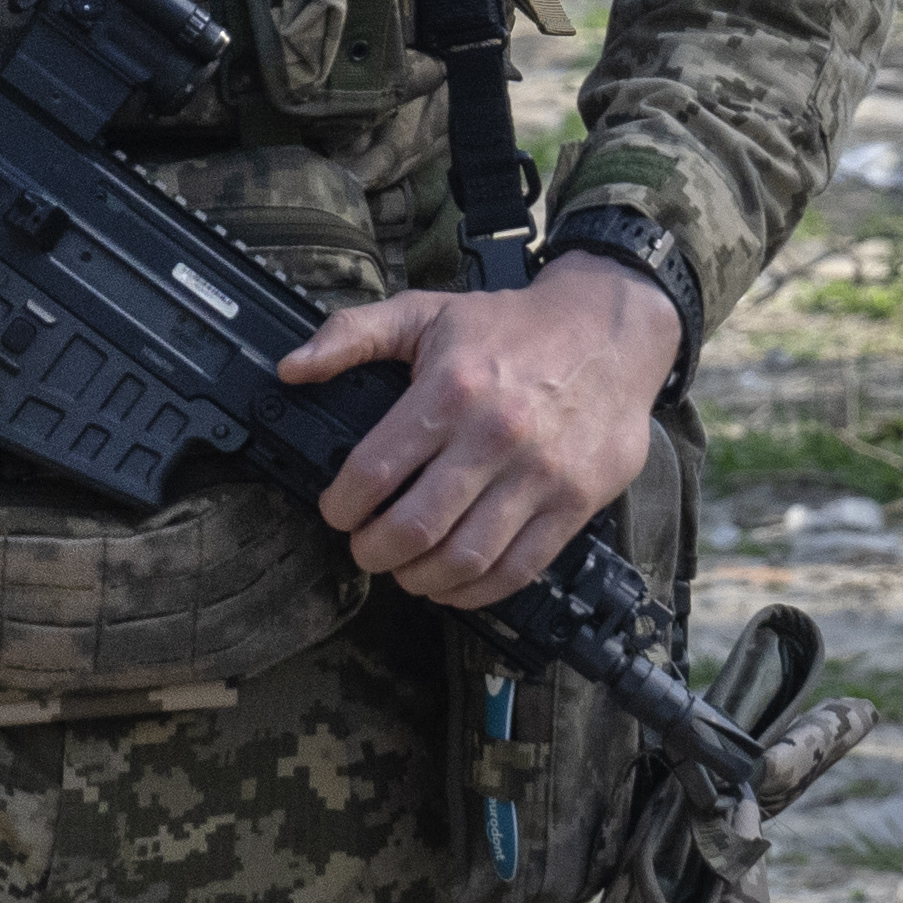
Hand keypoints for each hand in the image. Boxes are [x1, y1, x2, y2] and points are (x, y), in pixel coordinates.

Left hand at [275, 259, 683, 610]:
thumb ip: (351, 335)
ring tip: (403, 569)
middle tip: (364, 548)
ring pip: (465, 558)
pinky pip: (518, 569)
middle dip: (374, 551)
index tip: (336, 511)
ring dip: (420, 578)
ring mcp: (540, 476)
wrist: (611, 330)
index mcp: (452, 389)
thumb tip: (292, 369)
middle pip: (415, 526)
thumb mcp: (426, 311)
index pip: (374, 471)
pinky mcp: (574, 504)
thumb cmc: (513, 325)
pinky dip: (476, 591)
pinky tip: (453, 583)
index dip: (342, 506)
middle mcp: (496, 436)